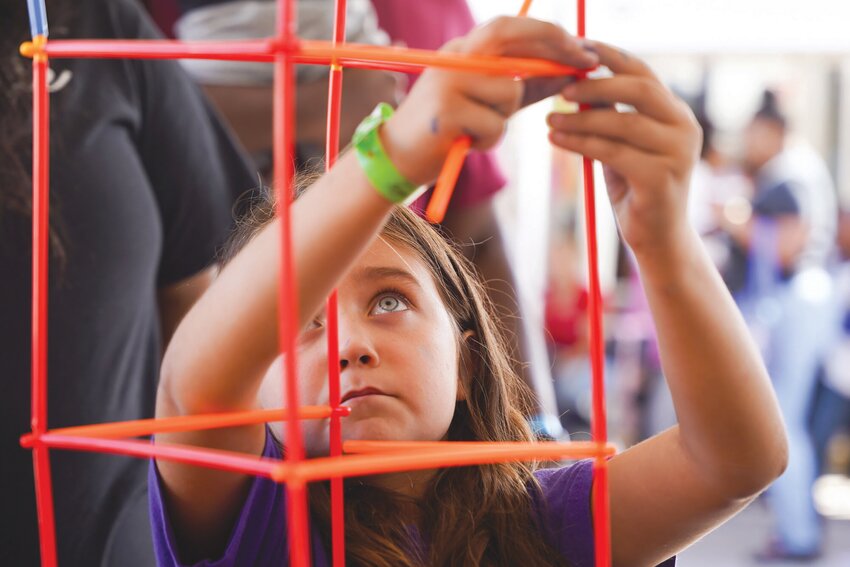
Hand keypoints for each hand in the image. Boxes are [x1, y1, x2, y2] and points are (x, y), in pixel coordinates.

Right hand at [382, 17, 597, 185]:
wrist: (398, 158)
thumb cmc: (448, 130)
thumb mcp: (488, 103)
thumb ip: (525, 86)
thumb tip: (568, 72)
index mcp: (465, 51)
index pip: (510, 28)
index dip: (548, 33)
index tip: (581, 48)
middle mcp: (455, 57)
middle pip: (512, 40)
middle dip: (553, 50)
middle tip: (582, 66)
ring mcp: (448, 81)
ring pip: (510, 93)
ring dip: (504, 119)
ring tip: (478, 130)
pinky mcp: (446, 111)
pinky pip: (494, 125)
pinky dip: (489, 139)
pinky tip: (466, 142)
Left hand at [547, 41, 701, 255]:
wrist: (658, 239)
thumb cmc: (636, 190)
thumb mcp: (622, 146)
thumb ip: (610, 116)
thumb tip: (577, 84)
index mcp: (676, 114)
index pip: (644, 72)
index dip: (610, 56)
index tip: (577, 48)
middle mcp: (684, 127)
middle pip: (639, 89)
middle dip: (596, 83)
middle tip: (561, 90)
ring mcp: (677, 153)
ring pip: (622, 123)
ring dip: (581, 118)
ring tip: (549, 120)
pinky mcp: (661, 177)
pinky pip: (614, 152)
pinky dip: (582, 143)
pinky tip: (558, 139)